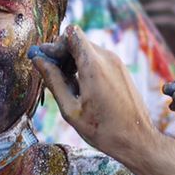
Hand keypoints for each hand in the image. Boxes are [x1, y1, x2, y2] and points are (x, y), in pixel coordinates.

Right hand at [32, 25, 159, 165]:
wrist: (137, 140)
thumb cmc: (103, 130)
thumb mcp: (70, 109)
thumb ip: (53, 81)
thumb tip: (38, 61)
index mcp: (94, 65)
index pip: (71, 34)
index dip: (55, 45)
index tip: (45, 61)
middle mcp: (108, 58)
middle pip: (78, 41)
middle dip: (62, 54)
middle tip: (52, 75)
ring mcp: (117, 63)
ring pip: (88, 50)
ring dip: (73, 62)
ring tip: (66, 86)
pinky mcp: (121, 70)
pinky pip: (98, 60)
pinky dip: (85, 67)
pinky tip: (81, 89)